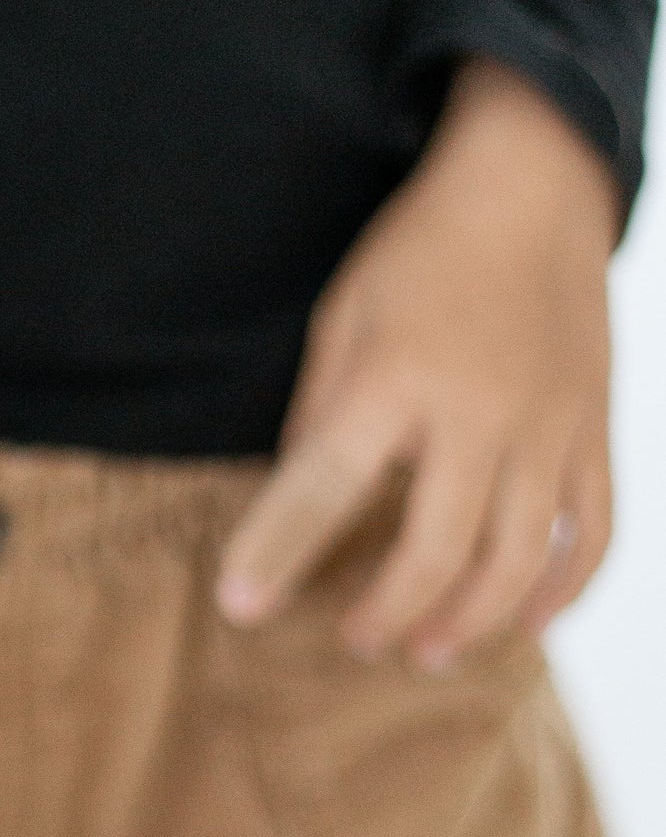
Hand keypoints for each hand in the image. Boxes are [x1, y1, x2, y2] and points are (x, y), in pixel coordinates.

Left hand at [216, 57, 619, 669]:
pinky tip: (527, 623)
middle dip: (386, 612)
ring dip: (468, 622)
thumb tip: (294, 502)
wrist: (534, 186)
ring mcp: (548, 427)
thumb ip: (321, 414)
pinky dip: (563, 588)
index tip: (241, 606)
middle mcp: (477, 411)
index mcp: (394, 377)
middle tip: (353, 641)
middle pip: (434, 549)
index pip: (324, 485)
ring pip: (517, 560)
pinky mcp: (595, 430)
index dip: (276, 551)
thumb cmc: (420, 254)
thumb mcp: (342, 317)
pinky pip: (592, 531)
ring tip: (425, 650)